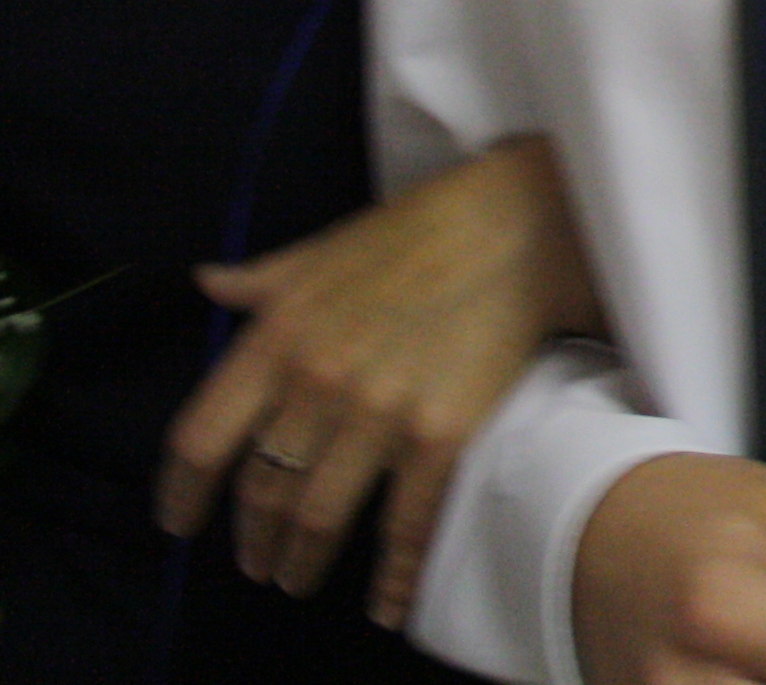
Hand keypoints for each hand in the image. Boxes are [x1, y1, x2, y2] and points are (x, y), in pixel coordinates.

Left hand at [159, 137, 600, 623]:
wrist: (524, 223)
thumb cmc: (423, 228)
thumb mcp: (325, 247)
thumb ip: (262, 279)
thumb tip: (208, 284)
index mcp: (277, 337)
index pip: (198, 440)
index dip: (181, 494)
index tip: (180, 523)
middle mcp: (316, 383)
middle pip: (260, 491)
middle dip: (252, 539)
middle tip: (257, 562)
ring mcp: (379, 413)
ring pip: (316, 517)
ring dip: (301, 560)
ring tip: (297, 576)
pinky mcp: (442, 433)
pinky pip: (407, 524)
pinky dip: (394, 576)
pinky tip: (386, 603)